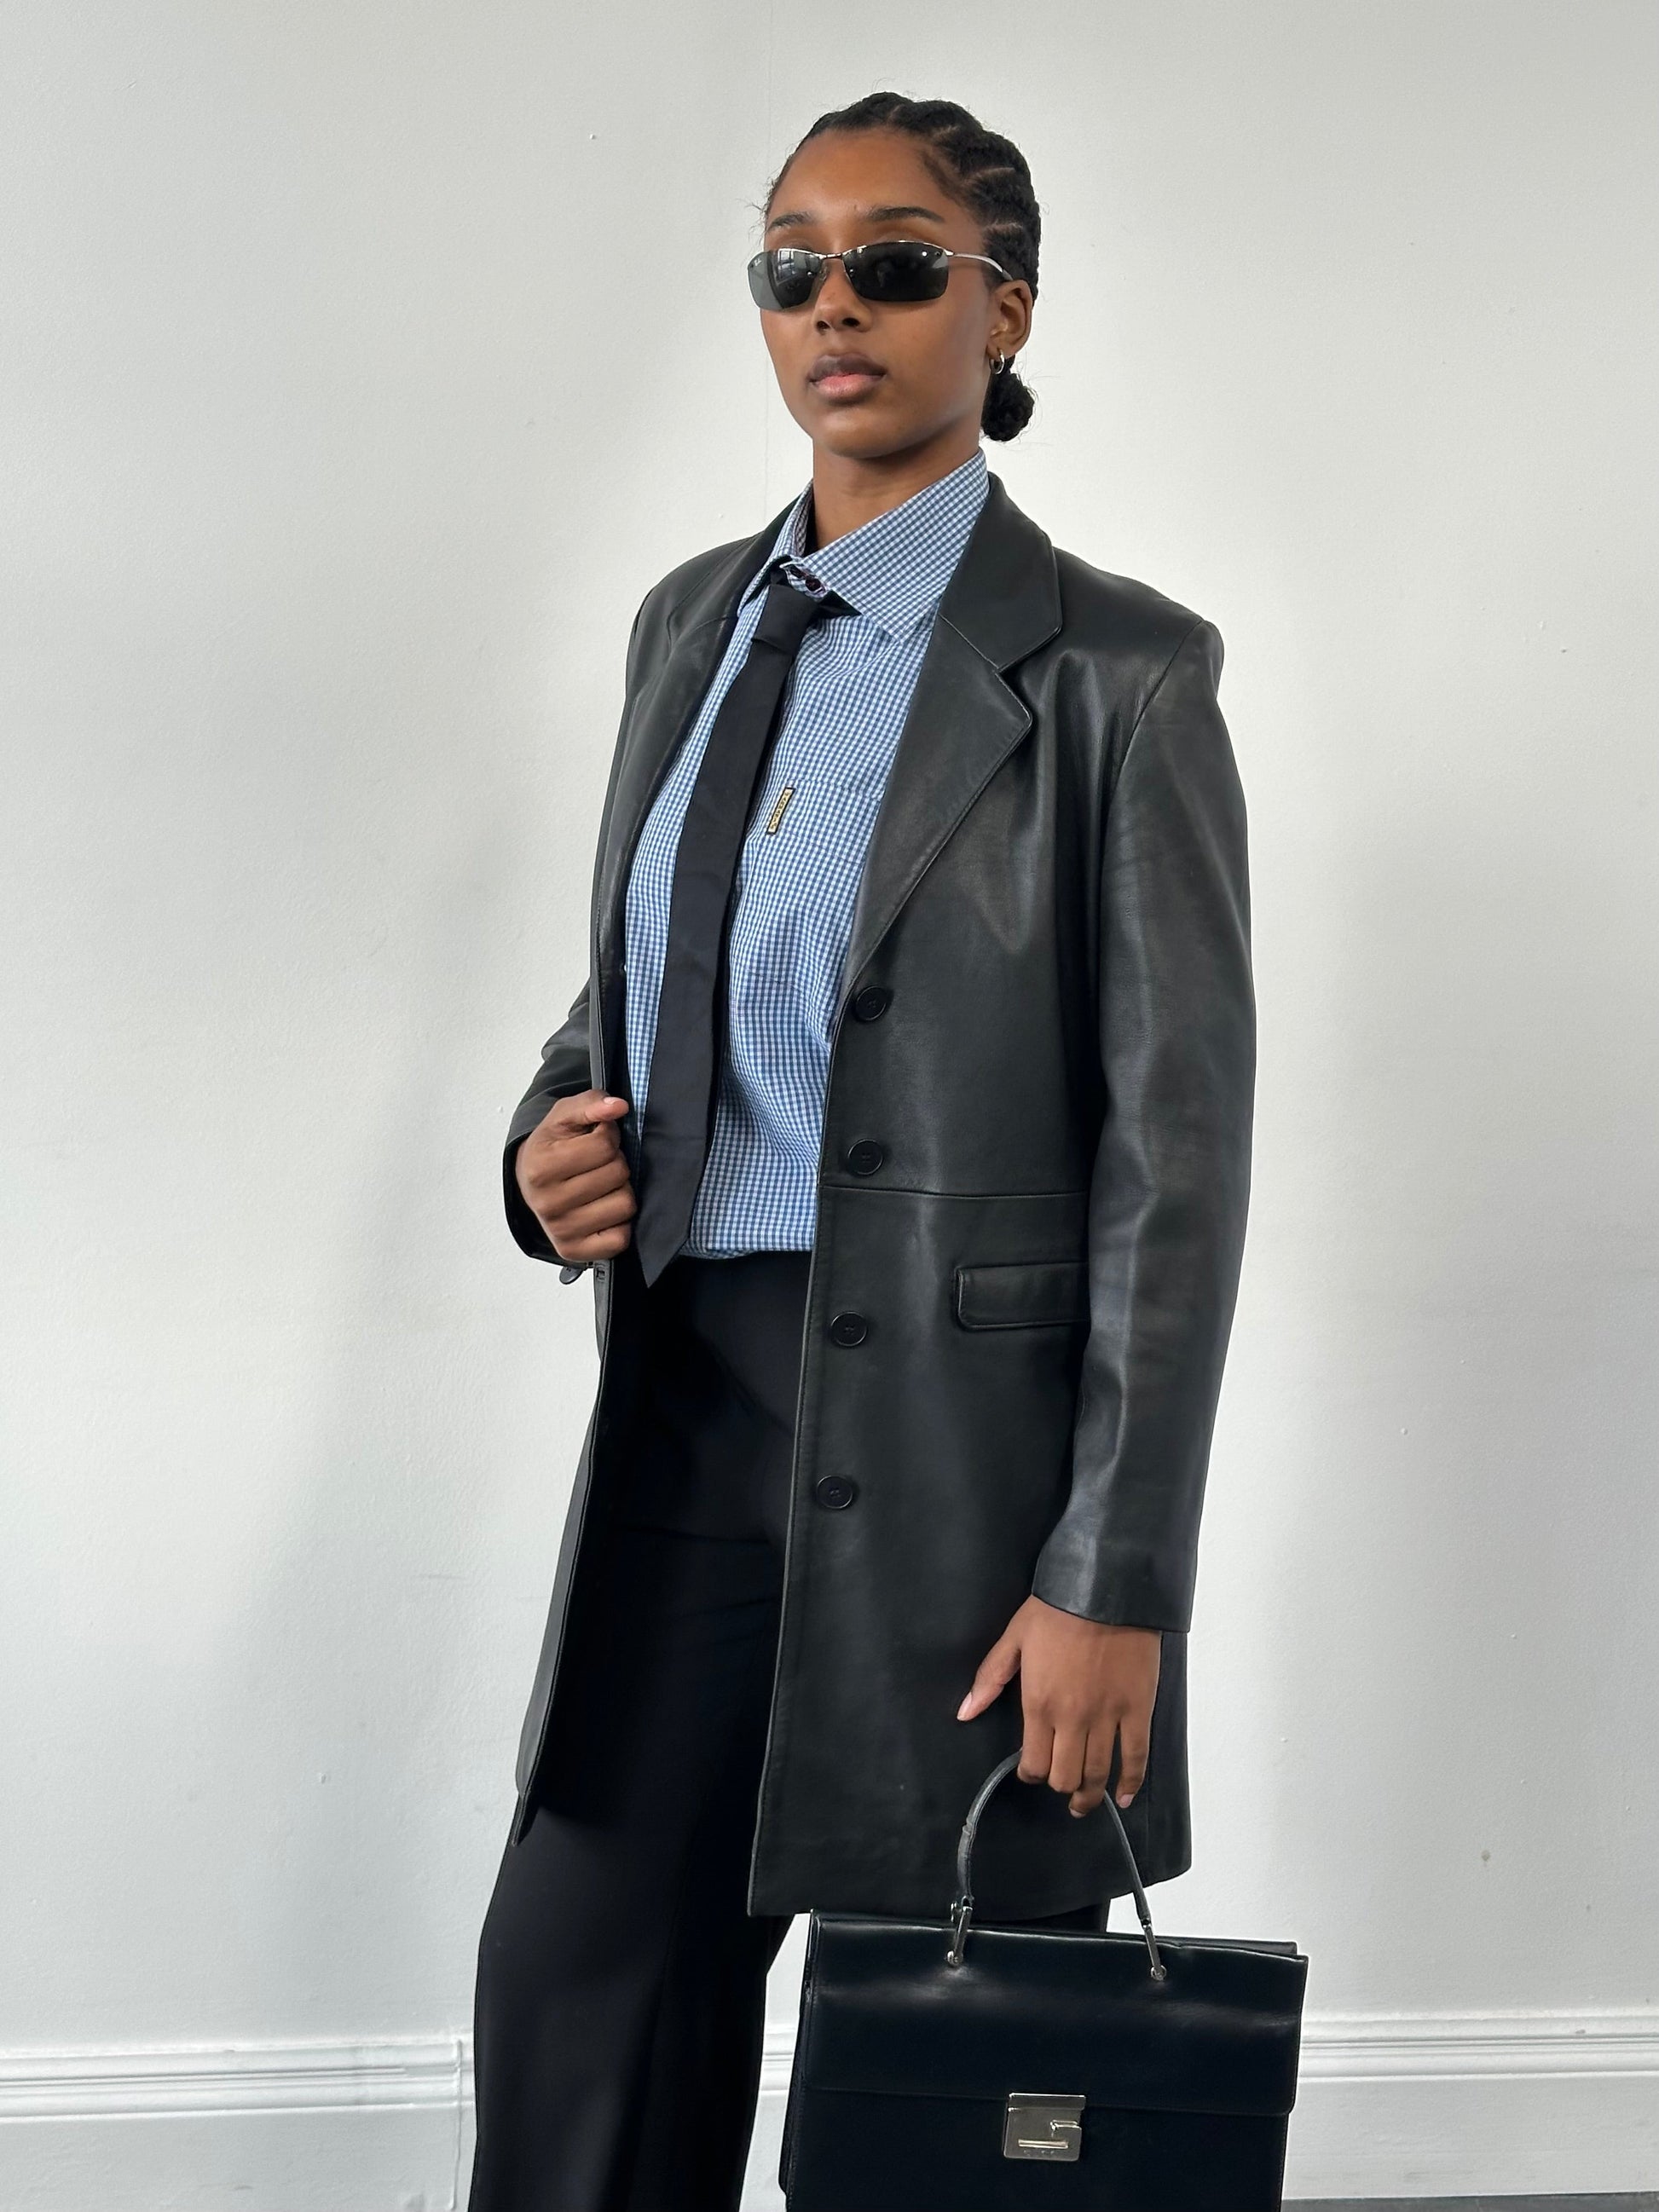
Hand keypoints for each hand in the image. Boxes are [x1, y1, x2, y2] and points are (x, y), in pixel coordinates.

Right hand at [515, 1090, 636, 1263]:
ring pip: (625, 1204)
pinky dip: (619, 1223)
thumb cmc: (552, 1146)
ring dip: (620, 1191)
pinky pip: (621, 1238)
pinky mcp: (574, 1251)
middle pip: (618, 1174)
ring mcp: (560, 1230)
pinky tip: (603, 1210)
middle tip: (598, 1164)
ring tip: (602, 1186)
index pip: (605, 1145)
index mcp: (541, 1166)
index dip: (608, 1137)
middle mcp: (547, 1202)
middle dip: (615, 1162)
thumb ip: (590, 1103)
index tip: (597, 1139)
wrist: (530, 1181)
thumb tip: (618, 1106)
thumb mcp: (564, 1116)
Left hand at [956, 1594, 1160, 1817]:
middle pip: (1066, 1776)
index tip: (1032, 1771)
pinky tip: (1123, 1796)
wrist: (1105, 1589)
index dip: (1031, 1775)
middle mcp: (1072, 1718)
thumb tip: (965, 1712)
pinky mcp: (1137, 1709)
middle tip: (1061, 1786)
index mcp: (1039, 1703)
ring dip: (1090, 1795)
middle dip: (1060, 1786)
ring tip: (1086, 1802)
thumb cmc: (1055, 1610)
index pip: (1034, 1762)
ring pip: (1098, 1772)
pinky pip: (1136, 1756)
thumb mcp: (1014, 1639)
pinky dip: (1131, 1782)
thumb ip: (990, 1679)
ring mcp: (1107, 1716)